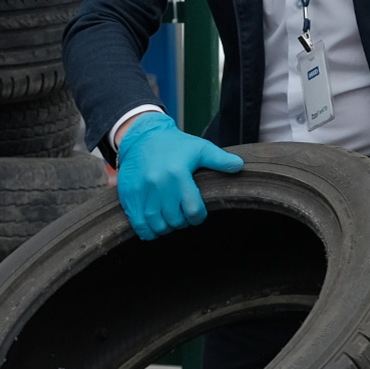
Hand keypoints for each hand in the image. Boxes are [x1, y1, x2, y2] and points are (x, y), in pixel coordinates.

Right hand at [115, 113, 243, 237]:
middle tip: (182, 215)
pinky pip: (138, 224)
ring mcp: (142, 191)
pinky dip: (147, 231)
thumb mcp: (199, 148)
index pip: (193, 211)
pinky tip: (153, 227)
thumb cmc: (174, 144)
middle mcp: (159, 184)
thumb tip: (240, 166)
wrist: (141, 137)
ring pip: (157, 225)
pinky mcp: (129, 196)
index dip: (198, 217)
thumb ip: (220, 159)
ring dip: (166, 227)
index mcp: (178, 174)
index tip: (196, 213)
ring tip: (169, 220)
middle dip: (182, 222)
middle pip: (175, 220)